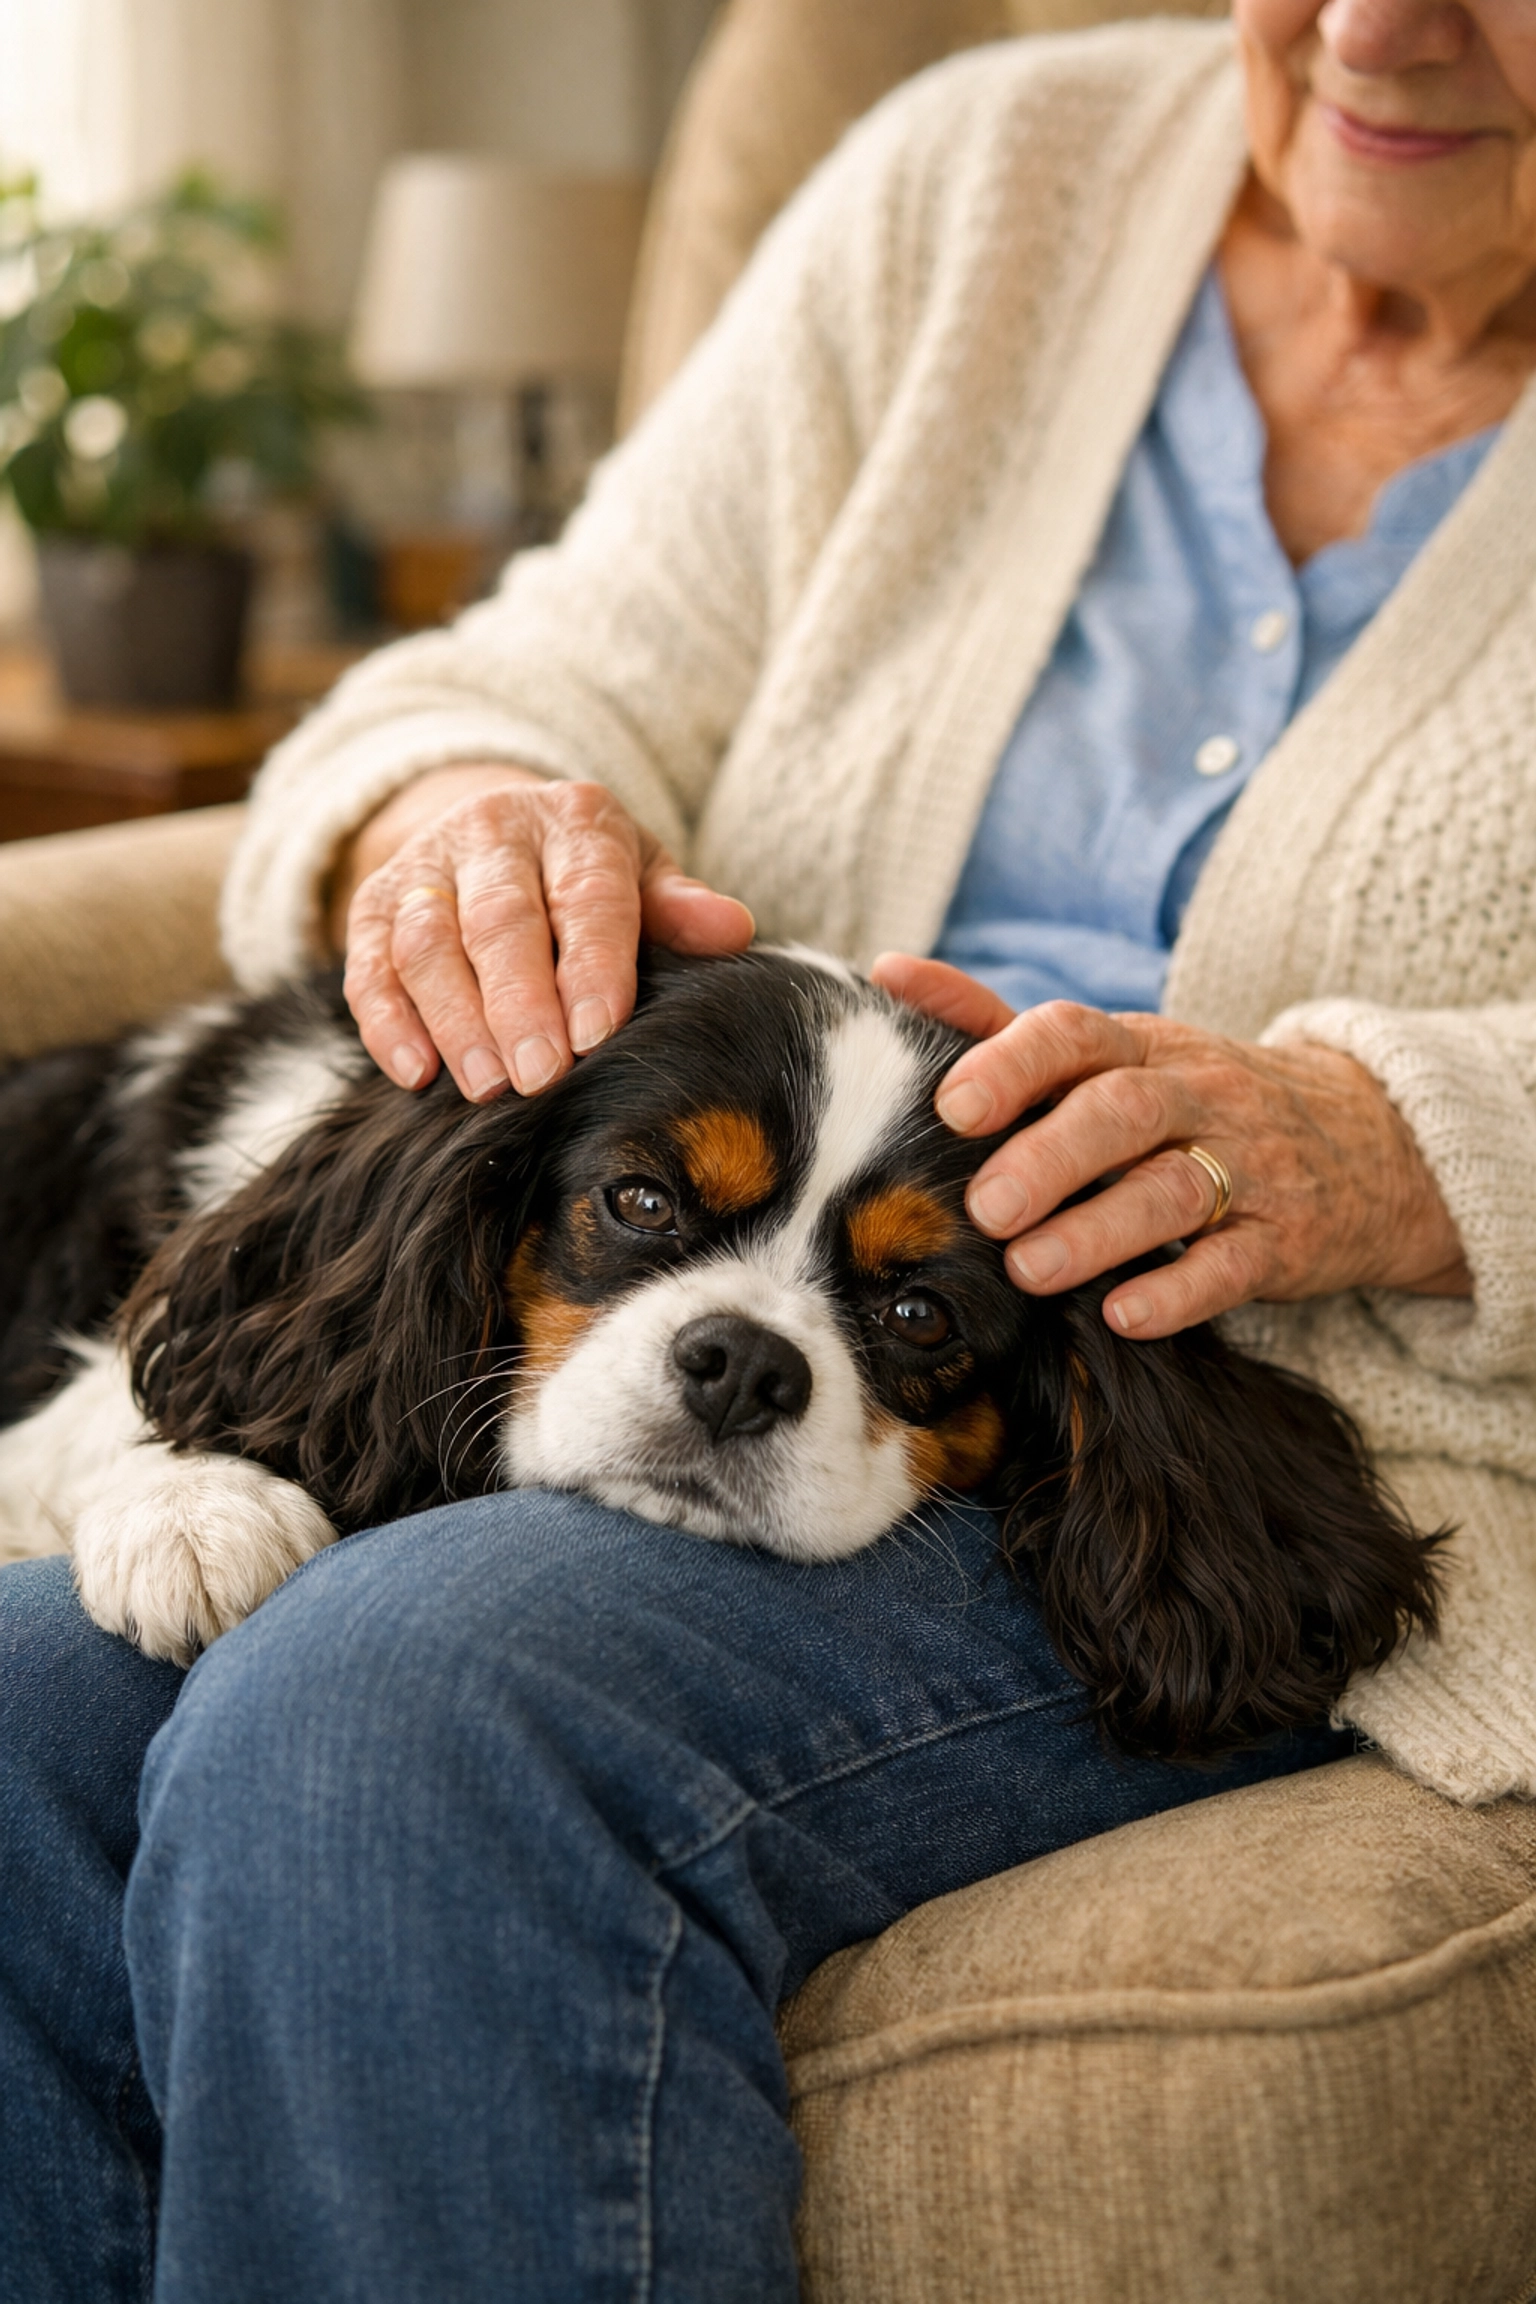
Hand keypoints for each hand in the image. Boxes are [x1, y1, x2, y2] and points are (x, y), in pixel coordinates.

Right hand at [333, 764, 753, 1099]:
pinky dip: (386, 1021)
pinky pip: (369, 964)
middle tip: (538, 1076)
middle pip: (500, 920)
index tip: (597, 1034)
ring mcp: (426, 866)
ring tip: (485, 1086)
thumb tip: (733, 929)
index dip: (592, 965)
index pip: (587, 894)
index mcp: (576, 822)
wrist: (495, 833)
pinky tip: (414, 1073)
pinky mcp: (372, 905)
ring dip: (453, 1018)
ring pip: (427, 941)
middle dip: (518, 1003)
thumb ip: (678, 908)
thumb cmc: (588, 876)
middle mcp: (494, 831)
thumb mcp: (641, 877)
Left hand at [871, 954, 1470, 1339]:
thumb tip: (887, 973)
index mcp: (1141, 1048)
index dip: (1013, 1064)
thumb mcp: (1117, 1053)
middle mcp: (1196, 1096)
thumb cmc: (1198, 1101)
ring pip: (1174, 1191)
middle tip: (983, 1208)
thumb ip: (1000, 1027)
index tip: (953, 1106)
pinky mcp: (1284, 1240)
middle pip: (1124, 1111)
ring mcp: (1248, 1167)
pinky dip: (1177, 1292)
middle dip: (1049, 1158)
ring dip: (1097, 1231)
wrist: (1370, 1144)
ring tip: (1030, 1268)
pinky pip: (1233, 1265)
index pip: (1077, 1034)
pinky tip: (1124, 1315)